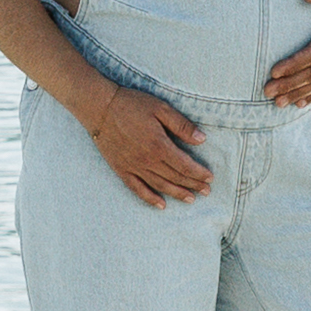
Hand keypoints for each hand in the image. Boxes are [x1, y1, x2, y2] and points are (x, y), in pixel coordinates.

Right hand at [90, 86, 214, 205]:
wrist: (101, 108)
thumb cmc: (132, 105)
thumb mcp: (161, 108)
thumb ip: (182, 125)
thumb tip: (202, 139)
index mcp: (160, 145)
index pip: (185, 165)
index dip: (199, 173)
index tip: (210, 178)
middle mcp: (148, 160)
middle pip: (176, 177)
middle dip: (193, 185)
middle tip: (206, 192)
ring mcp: (134, 167)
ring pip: (160, 185)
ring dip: (177, 194)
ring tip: (191, 199)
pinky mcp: (122, 170)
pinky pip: (138, 189)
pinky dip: (150, 199)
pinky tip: (161, 205)